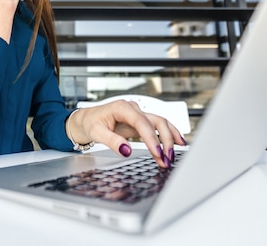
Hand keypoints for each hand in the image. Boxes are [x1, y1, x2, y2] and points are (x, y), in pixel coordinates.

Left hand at [67, 99, 185, 167]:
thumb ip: (111, 141)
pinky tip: (179, 142)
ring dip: (169, 139)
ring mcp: (139, 114)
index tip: (157, 153)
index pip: (142, 122)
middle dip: (164, 141)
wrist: (88, 119)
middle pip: (156, 121)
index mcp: (122, 108)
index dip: (151, 138)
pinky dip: (170, 134)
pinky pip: (159, 126)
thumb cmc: (91, 123)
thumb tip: (126, 151)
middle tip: (166, 159)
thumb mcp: (96, 133)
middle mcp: (133, 109)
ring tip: (172, 155)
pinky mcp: (141, 121)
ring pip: (161, 122)